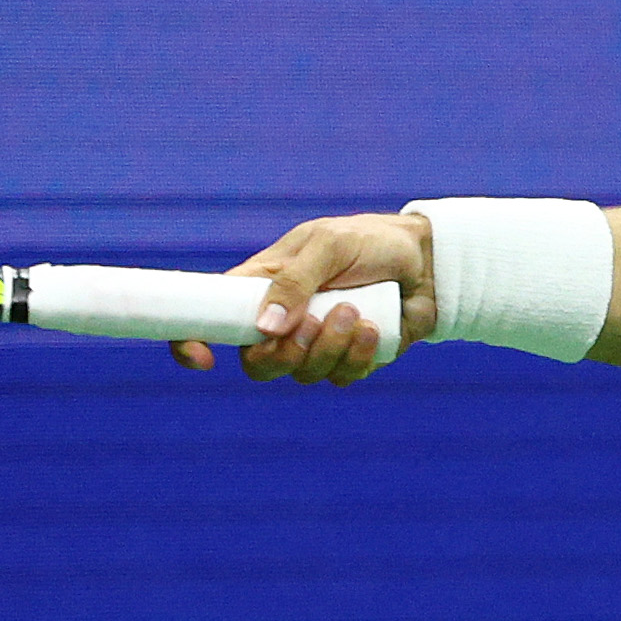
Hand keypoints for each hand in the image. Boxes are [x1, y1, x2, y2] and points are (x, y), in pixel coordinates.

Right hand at [175, 210, 431, 383]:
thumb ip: (295, 281)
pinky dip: (358, 358)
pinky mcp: (349, 360)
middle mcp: (282, 321)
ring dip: (331, 347)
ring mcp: (315, 344)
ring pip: (302, 374)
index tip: (202, 358)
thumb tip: (265, 329)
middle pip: (258, 364)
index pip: (211, 318)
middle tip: (318, 320)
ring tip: (357, 312)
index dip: (192, 342)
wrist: (428, 262)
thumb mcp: (329, 245)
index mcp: (261, 287)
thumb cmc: (370, 242)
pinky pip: (340, 378)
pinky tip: (376, 328)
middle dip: (288, 352)